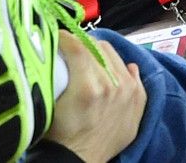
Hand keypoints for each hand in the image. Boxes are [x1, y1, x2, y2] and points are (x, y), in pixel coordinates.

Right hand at [44, 31, 146, 162]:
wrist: (79, 160)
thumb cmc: (60, 135)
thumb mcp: (48, 102)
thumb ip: (52, 73)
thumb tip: (51, 45)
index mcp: (88, 87)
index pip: (77, 45)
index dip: (64, 36)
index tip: (57, 36)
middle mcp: (112, 86)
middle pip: (96, 46)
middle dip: (81, 43)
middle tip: (70, 48)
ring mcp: (128, 92)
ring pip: (113, 56)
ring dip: (98, 54)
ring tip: (87, 59)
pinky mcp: (137, 100)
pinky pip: (131, 71)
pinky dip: (122, 68)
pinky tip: (111, 70)